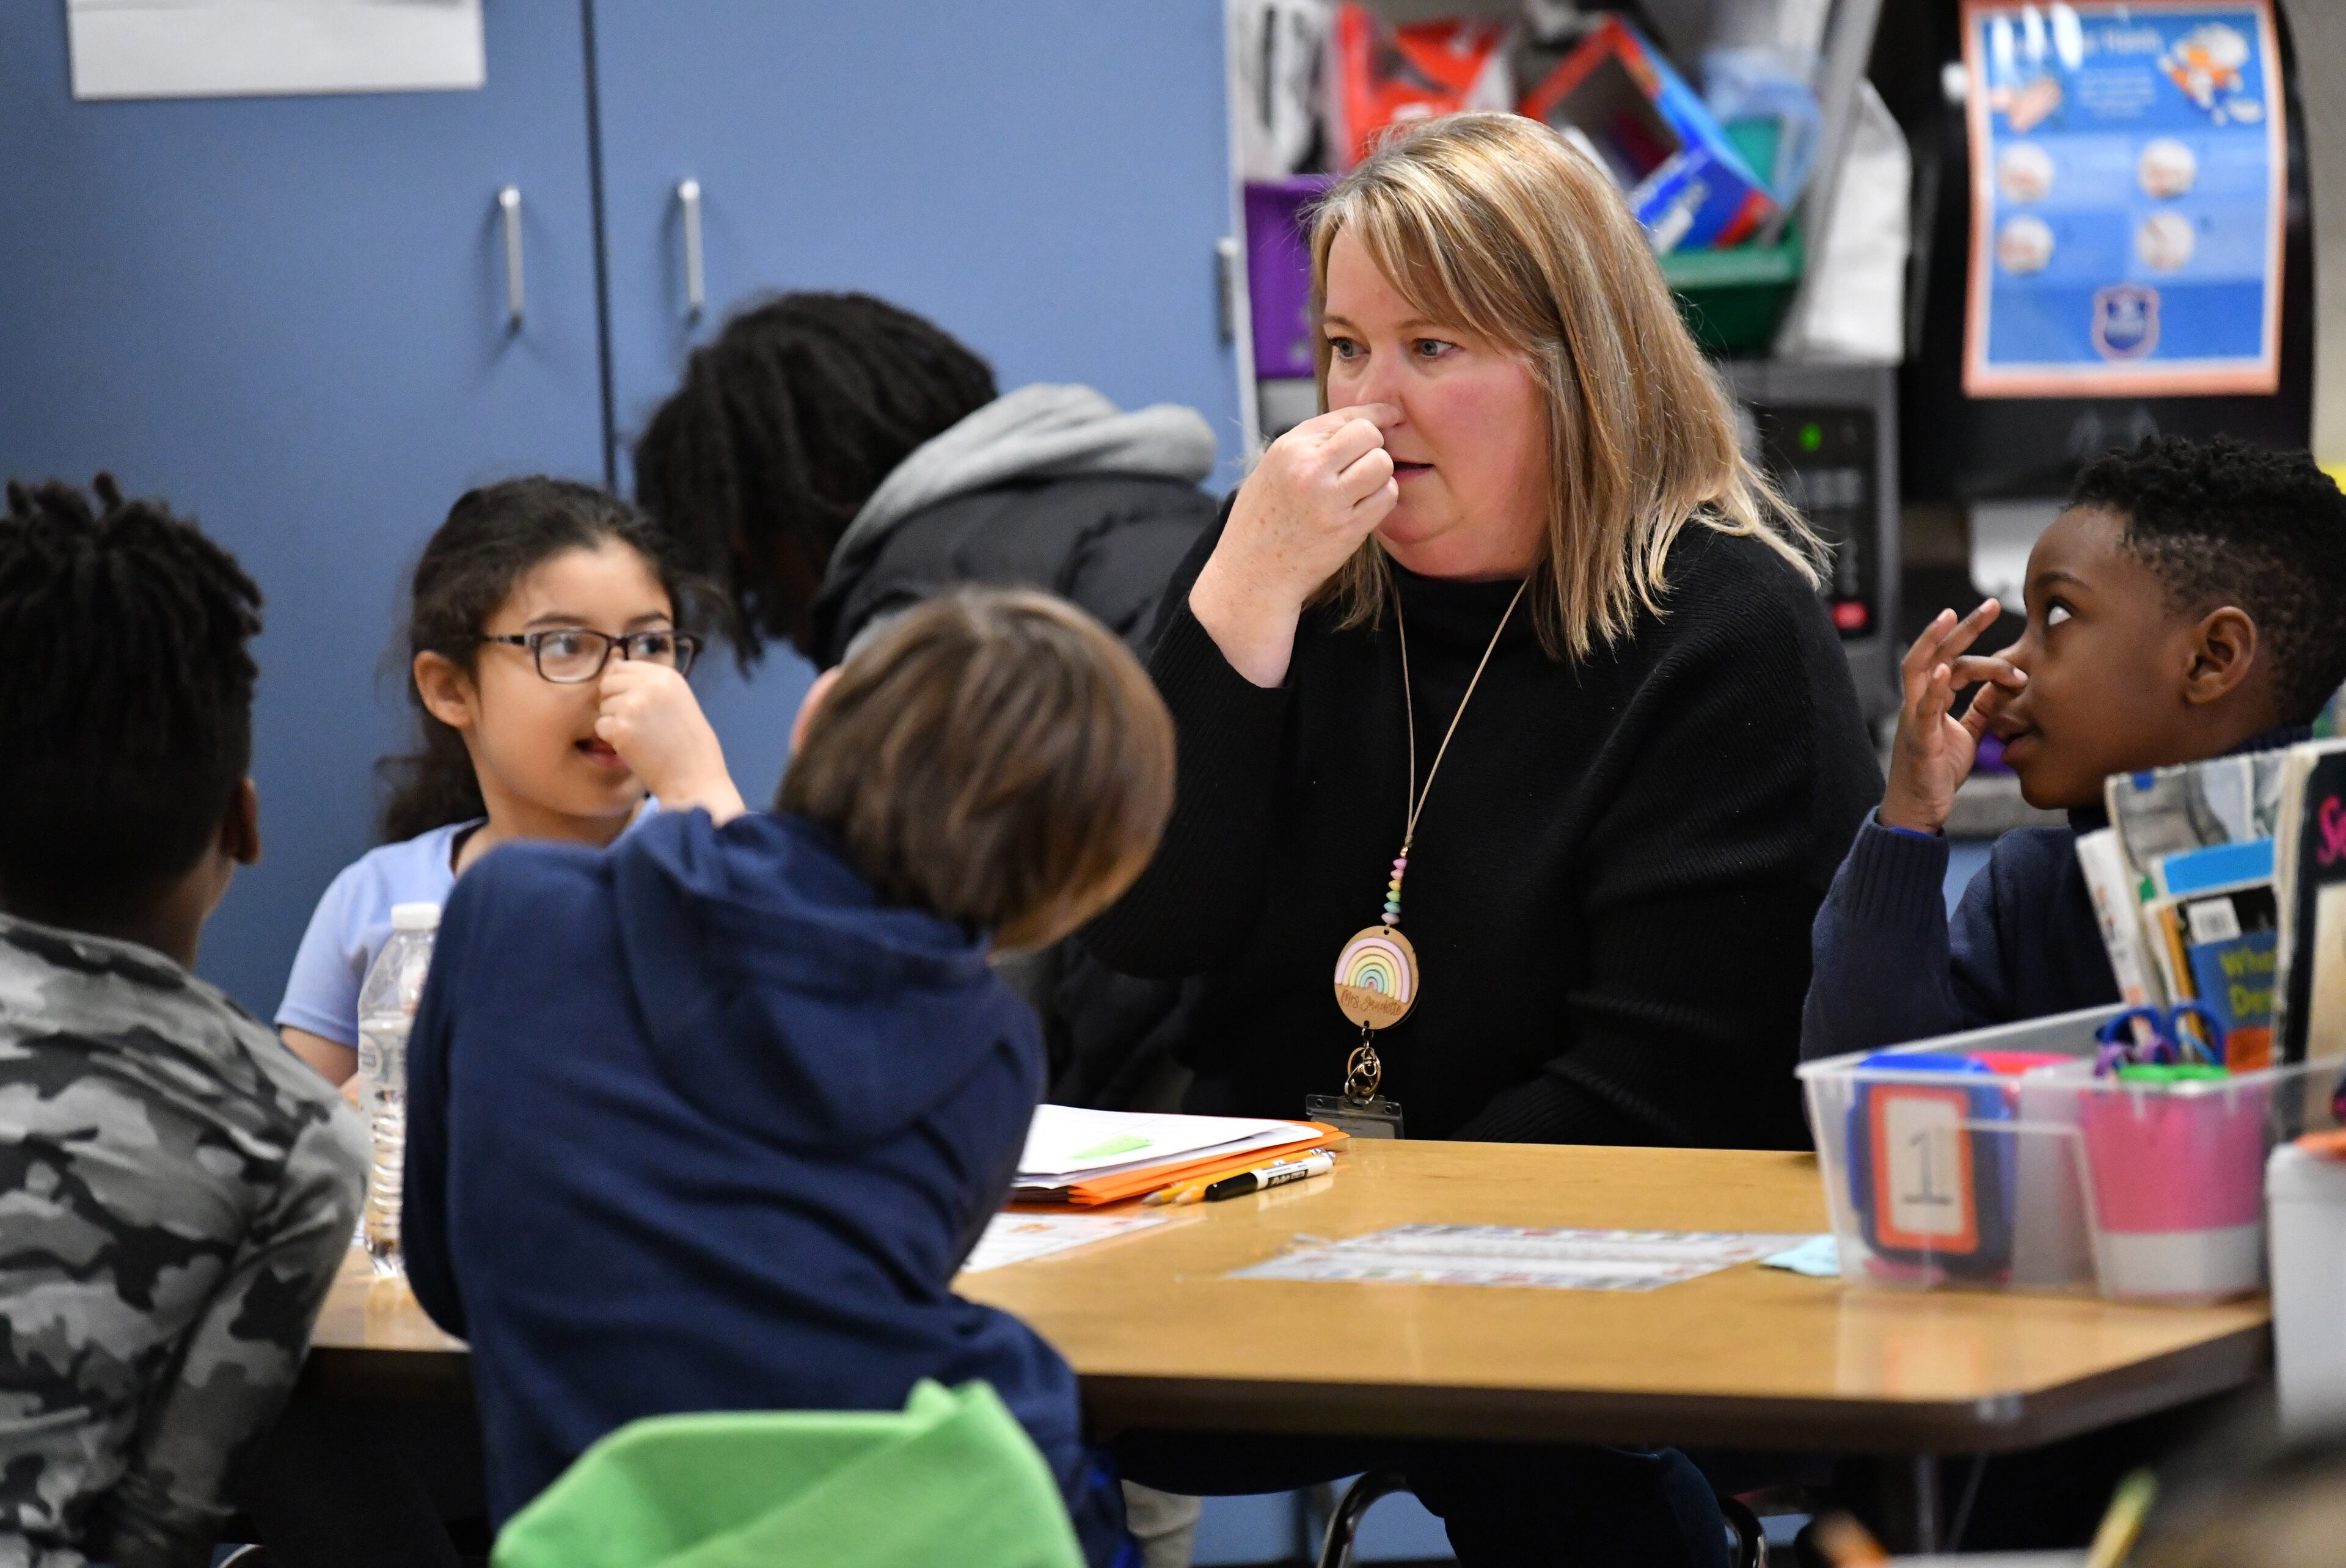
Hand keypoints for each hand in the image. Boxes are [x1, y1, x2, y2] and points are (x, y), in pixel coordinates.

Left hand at [596, 660, 746, 823]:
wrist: (694, 778)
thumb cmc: (690, 744)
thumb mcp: (678, 700)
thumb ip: (650, 685)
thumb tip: (614, 666)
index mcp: (666, 675)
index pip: (623, 666)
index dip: (622, 686)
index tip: (635, 705)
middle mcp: (649, 685)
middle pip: (608, 683)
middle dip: (614, 702)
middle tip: (635, 723)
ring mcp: (633, 705)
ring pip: (603, 706)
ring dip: (614, 722)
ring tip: (639, 737)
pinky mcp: (621, 728)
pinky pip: (600, 727)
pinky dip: (611, 740)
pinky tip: (633, 748)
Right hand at [1190, 403, 1400, 686]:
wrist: (1250, 576)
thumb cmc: (1261, 522)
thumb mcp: (1272, 470)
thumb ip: (1311, 445)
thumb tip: (1366, 421)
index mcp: (1287, 449)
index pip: (1345, 417)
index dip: (1375, 414)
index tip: (1391, 416)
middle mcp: (1308, 469)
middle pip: (1369, 436)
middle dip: (1373, 447)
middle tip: (1360, 466)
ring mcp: (1329, 500)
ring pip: (1382, 464)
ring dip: (1379, 475)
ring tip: (1359, 489)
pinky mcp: (1347, 529)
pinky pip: (1386, 497)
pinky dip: (1381, 499)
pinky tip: (1361, 508)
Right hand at [1880, 600, 2027, 833]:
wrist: (1918, 809)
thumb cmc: (1937, 771)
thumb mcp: (1969, 733)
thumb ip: (1983, 707)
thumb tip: (2007, 683)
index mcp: (1932, 700)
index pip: (1955, 662)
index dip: (1982, 648)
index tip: (2014, 649)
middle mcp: (1919, 702)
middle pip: (1935, 653)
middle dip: (1961, 627)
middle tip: (1990, 604)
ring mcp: (1914, 719)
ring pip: (1920, 670)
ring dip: (1935, 642)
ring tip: (1952, 618)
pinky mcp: (1919, 741)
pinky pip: (1923, 710)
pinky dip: (1933, 689)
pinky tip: (1944, 671)